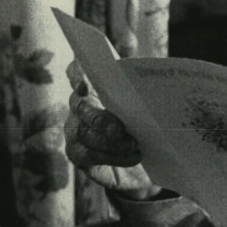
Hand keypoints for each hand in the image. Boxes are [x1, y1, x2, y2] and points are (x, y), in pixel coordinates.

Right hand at [64, 60, 161, 200]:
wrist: (151, 149)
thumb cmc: (148, 115)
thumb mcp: (151, 98)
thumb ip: (145, 84)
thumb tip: (152, 70)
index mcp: (94, 84)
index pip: (78, 70)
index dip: (78, 74)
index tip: (85, 85)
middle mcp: (79, 104)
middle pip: (80, 108)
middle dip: (99, 119)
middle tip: (118, 128)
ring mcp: (75, 129)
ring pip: (83, 134)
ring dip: (109, 142)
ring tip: (134, 145)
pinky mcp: (78, 152)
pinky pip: (88, 155)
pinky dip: (113, 156)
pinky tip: (134, 156)